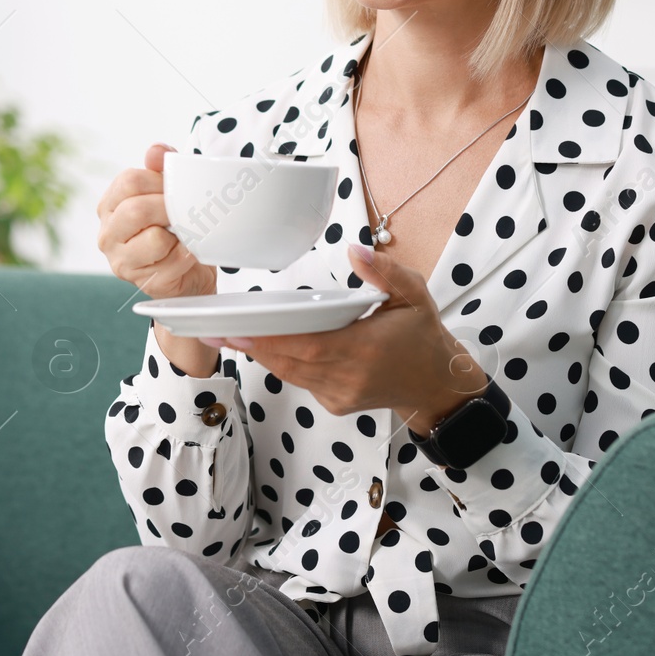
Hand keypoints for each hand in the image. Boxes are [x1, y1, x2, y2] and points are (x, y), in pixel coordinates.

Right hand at [97, 143, 218, 375]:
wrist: (189, 272)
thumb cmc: (175, 228)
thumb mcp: (167, 193)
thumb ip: (160, 168)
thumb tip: (156, 151)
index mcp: (110, 205)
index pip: (128, 181)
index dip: (158, 181)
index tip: (175, 188)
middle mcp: (108, 234)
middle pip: (136, 210)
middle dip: (168, 208)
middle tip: (185, 211)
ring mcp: (121, 261)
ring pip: (154, 239)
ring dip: (178, 234)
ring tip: (184, 234)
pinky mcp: (142, 282)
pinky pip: (171, 263)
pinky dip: (187, 255)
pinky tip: (188, 254)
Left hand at [203, 243, 489, 433]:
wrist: (435, 384)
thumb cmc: (422, 336)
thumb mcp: (413, 295)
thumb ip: (385, 272)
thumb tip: (355, 251)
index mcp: (366, 348)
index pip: (309, 345)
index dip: (273, 339)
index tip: (243, 327)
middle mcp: (349, 376)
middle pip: (290, 362)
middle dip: (253, 345)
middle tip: (219, 328)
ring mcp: (340, 394)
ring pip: (290, 374)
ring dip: (261, 354)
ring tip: (229, 335)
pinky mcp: (335, 403)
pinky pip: (301, 381)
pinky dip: (283, 363)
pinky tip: (264, 346)